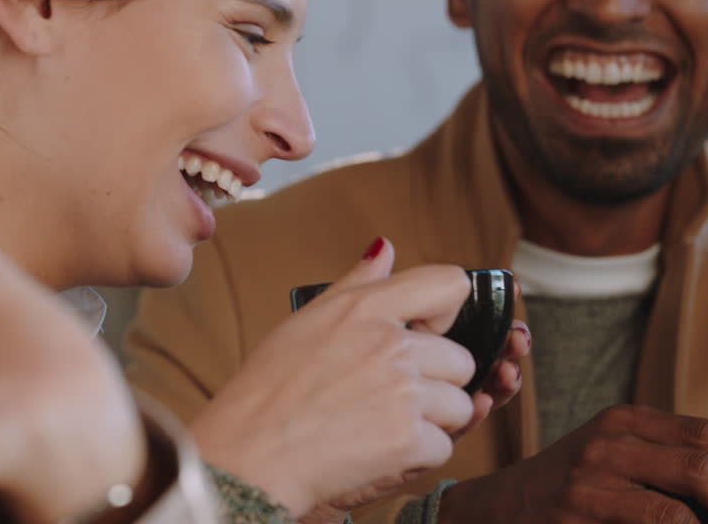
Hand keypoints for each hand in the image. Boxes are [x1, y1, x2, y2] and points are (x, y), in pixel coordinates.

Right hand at [190, 237, 478, 517]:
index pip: (449, 284)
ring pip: (457, 407)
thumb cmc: (268, 391)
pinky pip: (442, 447)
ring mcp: (403, 391)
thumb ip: (357, 283)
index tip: (424, 333)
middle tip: (387, 399)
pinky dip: (416, 458)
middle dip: (436, 383)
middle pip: (460, 360)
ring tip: (379, 428)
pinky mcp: (408, 439)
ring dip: (430, 424)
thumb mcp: (307, 320)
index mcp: (366, 308)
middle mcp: (391, 343)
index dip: (446, 312)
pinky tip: (376, 453)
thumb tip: (386, 248)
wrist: (247, 455)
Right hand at [438, 405, 707, 523]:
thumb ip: (666, 464)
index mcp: (623, 421)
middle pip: (699, 464)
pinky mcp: (576, 518)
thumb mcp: (613, 459)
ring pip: (676, 510)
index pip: (704, 432)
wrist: (495, 510)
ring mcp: (589, 484)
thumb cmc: (568, 489)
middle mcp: (607, 444)